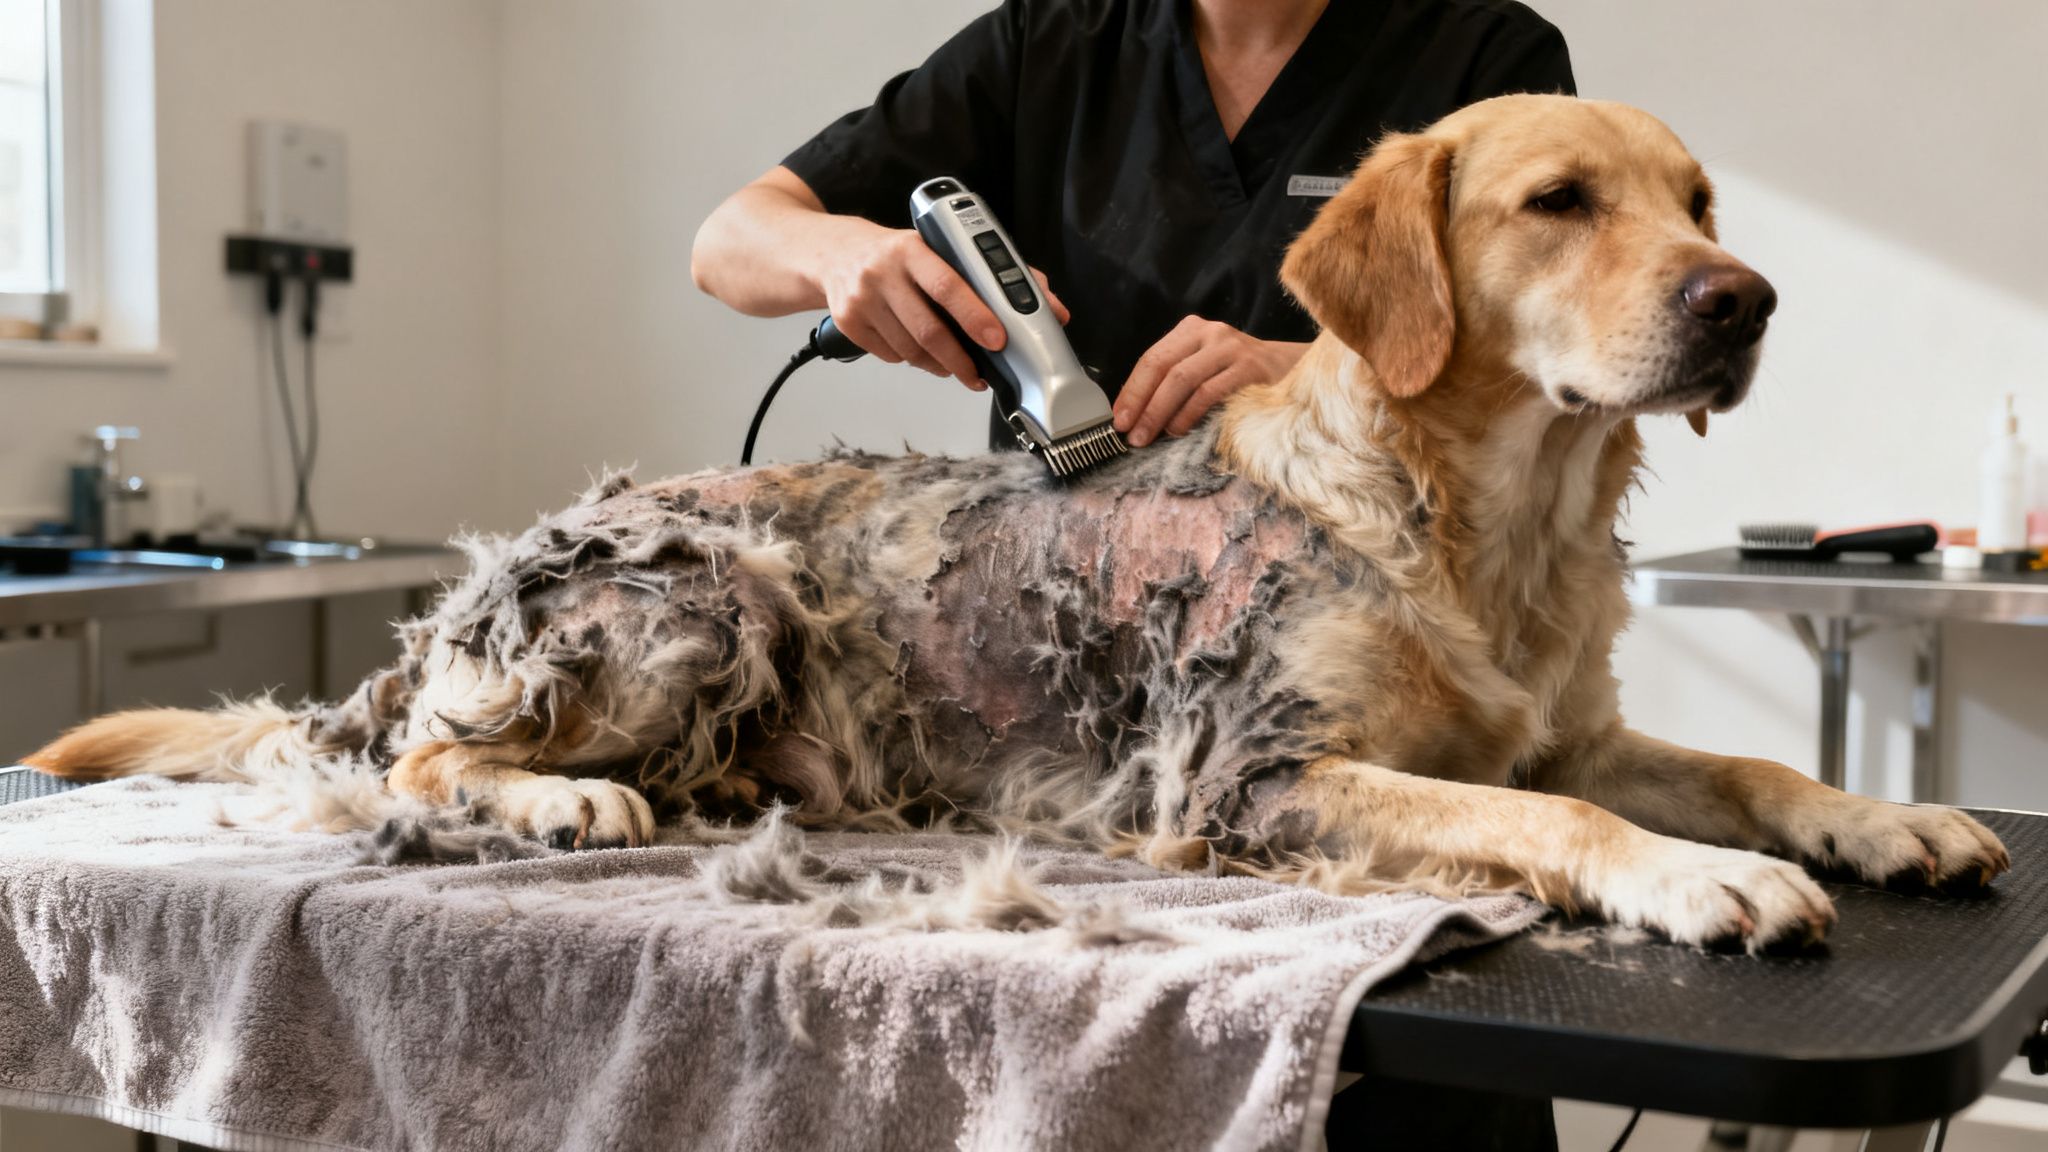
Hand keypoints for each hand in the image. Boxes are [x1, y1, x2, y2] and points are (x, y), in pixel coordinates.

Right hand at [817, 225, 1067, 392]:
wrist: (835, 254)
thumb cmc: (897, 254)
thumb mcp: (937, 249)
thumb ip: (993, 275)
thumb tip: (1050, 306)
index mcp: (912, 249)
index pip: (948, 285)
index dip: (976, 317)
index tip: (998, 340)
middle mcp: (882, 272)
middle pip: (928, 330)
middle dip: (960, 360)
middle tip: (979, 375)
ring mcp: (861, 300)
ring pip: (910, 350)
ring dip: (938, 364)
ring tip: (952, 364)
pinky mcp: (848, 323)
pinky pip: (891, 356)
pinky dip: (911, 360)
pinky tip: (918, 350)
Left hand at [1113, 317, 1309, 445]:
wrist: (1293, 370)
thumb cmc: (1241, 376)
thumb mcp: (1205, 367)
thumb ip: (1175, 382)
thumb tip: (1137, 415)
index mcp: (1192, 330)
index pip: (1152, 358)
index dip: (1131, 390)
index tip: (1118, 418)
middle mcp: (1210, 332)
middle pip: (1162, 366)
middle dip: (1140, 402)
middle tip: (1128, 432)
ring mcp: (1230, 348)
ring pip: (1181, 379)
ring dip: (1159, 412)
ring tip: (1147, 437)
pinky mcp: (1249, 367)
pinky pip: (1208, 392)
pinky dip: (1188, 414)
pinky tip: (1178, 431)